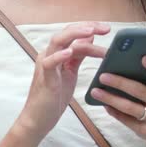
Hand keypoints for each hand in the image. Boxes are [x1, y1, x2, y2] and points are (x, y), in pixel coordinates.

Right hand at [16, 21, 109, 140]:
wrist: (39, 119)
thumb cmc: (54, 96)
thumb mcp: (71, 71)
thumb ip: (79, 54)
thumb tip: (90, 37)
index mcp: (56, 52)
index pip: (72, 32)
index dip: (89, 27)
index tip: (106, 28)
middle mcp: (49, 54)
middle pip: (66, 32)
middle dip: (87, 27)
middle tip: (105, 29)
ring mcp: (45, 65)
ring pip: (57, 42)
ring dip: (75, 35)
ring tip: (91, 31)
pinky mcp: (45, 79)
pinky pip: (49, 63)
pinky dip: (59, 56)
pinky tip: (70, 52)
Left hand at [89, 56, 145, 141]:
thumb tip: (142, 48)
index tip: (143, 57)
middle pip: (140, 91)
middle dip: (120, 82)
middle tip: (103, 75)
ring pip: (130, 107)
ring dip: (111, 98)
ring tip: (95, 90)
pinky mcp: (145, 131)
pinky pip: (126, 120)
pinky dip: (113, 111)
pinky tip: (103, 103)